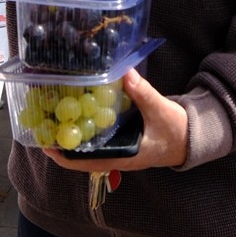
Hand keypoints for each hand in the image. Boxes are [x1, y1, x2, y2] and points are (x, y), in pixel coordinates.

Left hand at [42, 68, 187, 172]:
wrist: (192, 137)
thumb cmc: (177, 130)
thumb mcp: (160, 110)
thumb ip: (142, 93)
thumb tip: (124, 72)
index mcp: (125, 157)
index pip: (88, 164)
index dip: (65, 157)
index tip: (46, 146)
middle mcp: (118, 157)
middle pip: (82, 157)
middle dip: (62, 143)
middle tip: (42, 126)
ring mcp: (119, 149)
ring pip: (89, 148)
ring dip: (73, 135)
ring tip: (54, 118)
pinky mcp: (122, 140)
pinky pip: (99, 139)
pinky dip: (87, 128)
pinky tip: (78, 112)